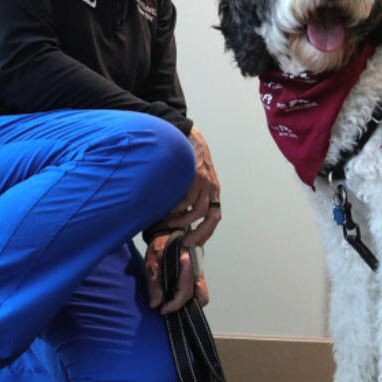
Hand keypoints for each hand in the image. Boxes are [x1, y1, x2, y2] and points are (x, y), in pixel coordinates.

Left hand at [144, 231, 209, 313]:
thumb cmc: (160, 247)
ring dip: (189, 303)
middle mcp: (197, 270)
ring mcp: (199, 273)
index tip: (162, 310)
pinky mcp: (196, 275)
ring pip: (201, 295)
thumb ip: (154, 284)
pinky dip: (188, 297)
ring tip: (172, 304)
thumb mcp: (152, 264)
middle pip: (202, 296)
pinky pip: (197, 290)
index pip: (186, 292)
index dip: (174, 304)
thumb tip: (156, 303)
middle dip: (188, 307)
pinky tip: (174, 297)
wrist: (166, 234)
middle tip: (171, 308)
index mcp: (188, 266)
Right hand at [160, 126, 220, 245]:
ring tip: (169, 225)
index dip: (207, 231)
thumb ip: (192, 196)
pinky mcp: (194, 176)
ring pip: (196, 210)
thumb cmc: (188, 161)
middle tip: (186, 242)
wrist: (187, 137)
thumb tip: (179, 217)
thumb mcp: (195, 180)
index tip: (197, 244)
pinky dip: (175, 207)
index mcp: (213, 191)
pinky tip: (166, 209)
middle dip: (200, 233)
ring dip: (182, 221)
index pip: (215, 216)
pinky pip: (184, 198)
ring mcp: (204, 182)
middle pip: (211, 216)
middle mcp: (212, 188)